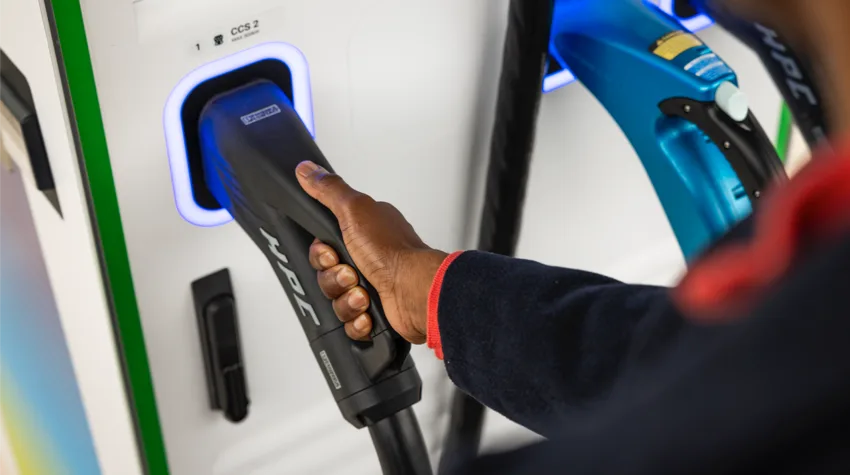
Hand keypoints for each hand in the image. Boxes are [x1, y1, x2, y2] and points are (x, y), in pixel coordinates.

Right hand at [296, 161, 447, 343]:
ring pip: (336, 300)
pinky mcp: (376, 313)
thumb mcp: (356, 210)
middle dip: (334, 278)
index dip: (321, 253)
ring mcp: (372, 286)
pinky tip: (369, 312)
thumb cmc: (393, 253)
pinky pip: (349, 324)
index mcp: (363, 232)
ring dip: (347, 300)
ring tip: (364, 294)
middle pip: (326, 274)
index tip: (331, 252)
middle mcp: (368, 258)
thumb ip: (330, 190)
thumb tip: (307, 170)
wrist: (416, 293)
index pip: (323, 245)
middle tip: (351, 273)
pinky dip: (358, 320)